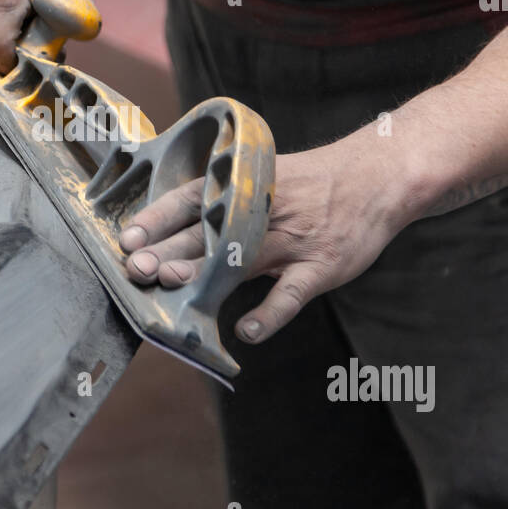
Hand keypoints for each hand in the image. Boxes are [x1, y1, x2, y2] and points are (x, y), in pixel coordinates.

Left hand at [118, 137, 411, 343]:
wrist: (379, 176)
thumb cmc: (313, 183)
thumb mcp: (265, 180)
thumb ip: (225, 207)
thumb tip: (173, 236)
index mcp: (245, 187)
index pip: (192, 199)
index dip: (158, 219)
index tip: (128, 238)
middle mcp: (263, 211)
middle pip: (207, 233)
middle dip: (169, 251)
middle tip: (137, 268)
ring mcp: (293, 239)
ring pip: (241, 260)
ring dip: (205, 275)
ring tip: (172, 289)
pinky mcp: (322, 265)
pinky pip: (292, 293)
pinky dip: (270, 314)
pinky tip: (247, 332)